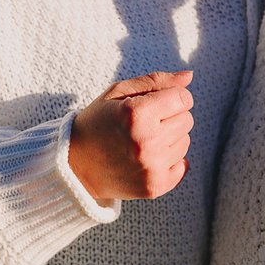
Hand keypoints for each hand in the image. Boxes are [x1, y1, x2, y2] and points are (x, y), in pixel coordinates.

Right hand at [67, 71, 193, 203]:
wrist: (75, 164)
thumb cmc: (98, 122)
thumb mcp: (118, 93)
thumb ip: (155, 81)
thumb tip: (189, 77)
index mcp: (136, 114)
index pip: (183, 98)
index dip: (170, 97)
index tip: (153, 104)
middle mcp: (146, 142)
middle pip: (187, 120)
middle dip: (169, 117)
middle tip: (143, 124)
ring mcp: (152, 167)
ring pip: (185, 142)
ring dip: (169, 139)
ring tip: (142, 141)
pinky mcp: (155, 186)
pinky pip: (183, 165)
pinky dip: (170, 160)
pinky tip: (148, 158)